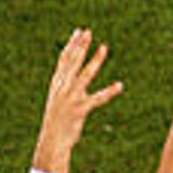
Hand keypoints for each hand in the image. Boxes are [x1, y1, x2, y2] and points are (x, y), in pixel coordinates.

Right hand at [34, 29, 122, 172]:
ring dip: (95, 60)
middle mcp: (62, 88)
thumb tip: (68, 71)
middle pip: (73, 62)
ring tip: (104, 47)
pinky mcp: (80, 109)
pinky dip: (109, 92)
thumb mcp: (57, 98)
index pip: (64, 59)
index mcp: (57, 84)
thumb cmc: (56, 120)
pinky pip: (97, 99)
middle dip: (81, 46)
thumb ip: (63, 84)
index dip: (72, 45)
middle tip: (88, 32)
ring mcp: (71, 98)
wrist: (52, 140)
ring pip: (85, 75)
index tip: (79, 32)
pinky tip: (119, 86)